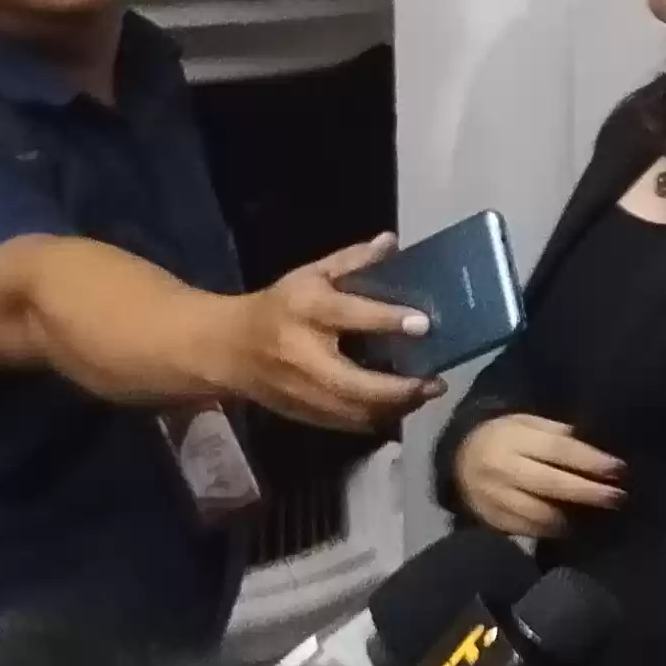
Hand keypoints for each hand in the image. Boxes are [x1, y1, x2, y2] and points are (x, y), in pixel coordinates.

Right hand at [223, 233, 443, 431]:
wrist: (229, 349)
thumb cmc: (280, 306)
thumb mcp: (311, 275)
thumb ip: (353, 260)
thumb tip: (392, 241)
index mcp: (305, 310)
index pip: (350, 315)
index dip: (388, 319)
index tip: (424, 324)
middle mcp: (303, 355)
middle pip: (356, 383)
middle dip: (401, 388)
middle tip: (436, 382)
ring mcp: (301, 391)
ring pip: (355, 412)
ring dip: (396, 408)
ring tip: (424, 394)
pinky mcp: (303, 414)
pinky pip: (347, 424)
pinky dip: (378, 418)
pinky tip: (399, 405)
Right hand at [454, 411, 627, 540]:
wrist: (458, 458)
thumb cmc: (505, 436)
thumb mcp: (526, 422)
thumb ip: (556, 433)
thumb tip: (594, 449)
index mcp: (513, 438)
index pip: (557, 450)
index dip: (590, 460)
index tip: (619, 469)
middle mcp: (501, 468)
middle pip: (550, 484)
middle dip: (588, 492)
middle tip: (618, 497)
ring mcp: (493, 497)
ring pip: (537, 513)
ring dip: (571, 517)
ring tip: (599, 516)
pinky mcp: (489, 519)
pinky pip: (524, 530)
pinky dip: (549, 530)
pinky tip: (570, 527)